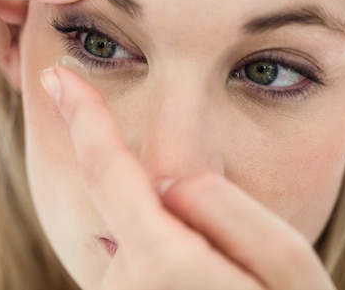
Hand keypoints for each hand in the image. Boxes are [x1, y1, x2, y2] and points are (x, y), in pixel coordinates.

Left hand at [40, 66, 334, 289]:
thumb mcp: (286, 270)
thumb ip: (229, 213)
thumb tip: (174, 179)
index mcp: (160, 261)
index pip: (106, 168)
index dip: (82, 115)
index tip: (58, 75)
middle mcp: (120, 282)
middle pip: (130, 206)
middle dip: (164, 204)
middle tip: (228, 256)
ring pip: (136, 239)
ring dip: (171, 243)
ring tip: (223, 283)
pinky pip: (134, 266)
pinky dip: (161, 263)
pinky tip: (200, 287)